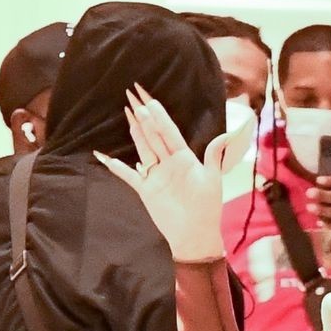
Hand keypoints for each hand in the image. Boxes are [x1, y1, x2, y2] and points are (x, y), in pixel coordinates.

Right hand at [95, 87, 250, 260]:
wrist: (195, 234)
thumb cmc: (207, 208)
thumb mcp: (212, 180)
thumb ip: (214, 156)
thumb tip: (227, 135)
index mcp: (184, 159)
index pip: (169, 132)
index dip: (160, 115)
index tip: (150, 99)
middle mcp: (168, 163)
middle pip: (154, 135)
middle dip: (144, 115)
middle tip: (133, 95)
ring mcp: (156, 175)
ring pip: (143, 147)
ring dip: (136, 131)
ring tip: (128, 111)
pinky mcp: (146, 189)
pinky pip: (128, 175)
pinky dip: (116, 166)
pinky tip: (103, 156)